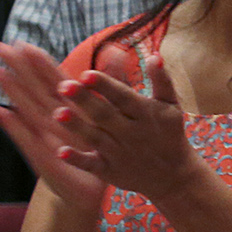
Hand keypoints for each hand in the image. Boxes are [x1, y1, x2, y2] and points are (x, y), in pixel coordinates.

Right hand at [0, 39, 108, 211]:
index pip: (53, 82)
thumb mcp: (108, 114)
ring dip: (11, 91)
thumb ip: (110, 83)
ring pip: (28, 111)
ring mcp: (46, 139)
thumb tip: (119, 52)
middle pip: (34, 90)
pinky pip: (31, 142)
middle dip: (16, 68)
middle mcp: (53, 122)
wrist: (89, 190)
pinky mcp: (46, 158)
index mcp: (68, 111)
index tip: (23, 41)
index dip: (39, 62)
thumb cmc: (97, 148)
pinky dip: (15, 127)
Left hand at [48, 50, 206, 203]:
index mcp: (146, 114)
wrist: (174, 176)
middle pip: (105, 115)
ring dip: (76, 126)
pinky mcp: (109, 170)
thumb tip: (155, 55)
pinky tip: (60, 151)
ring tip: (57, 112)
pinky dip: (77, 159)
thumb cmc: (169, 134)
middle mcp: (131, 133)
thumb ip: (162, 80)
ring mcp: (119, 153)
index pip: (123, 97)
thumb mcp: (171, 106)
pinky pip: (92, 165)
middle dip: (85, 101)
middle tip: (64, 85)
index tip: (87, 74)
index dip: (106, 86)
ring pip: (95, 138)